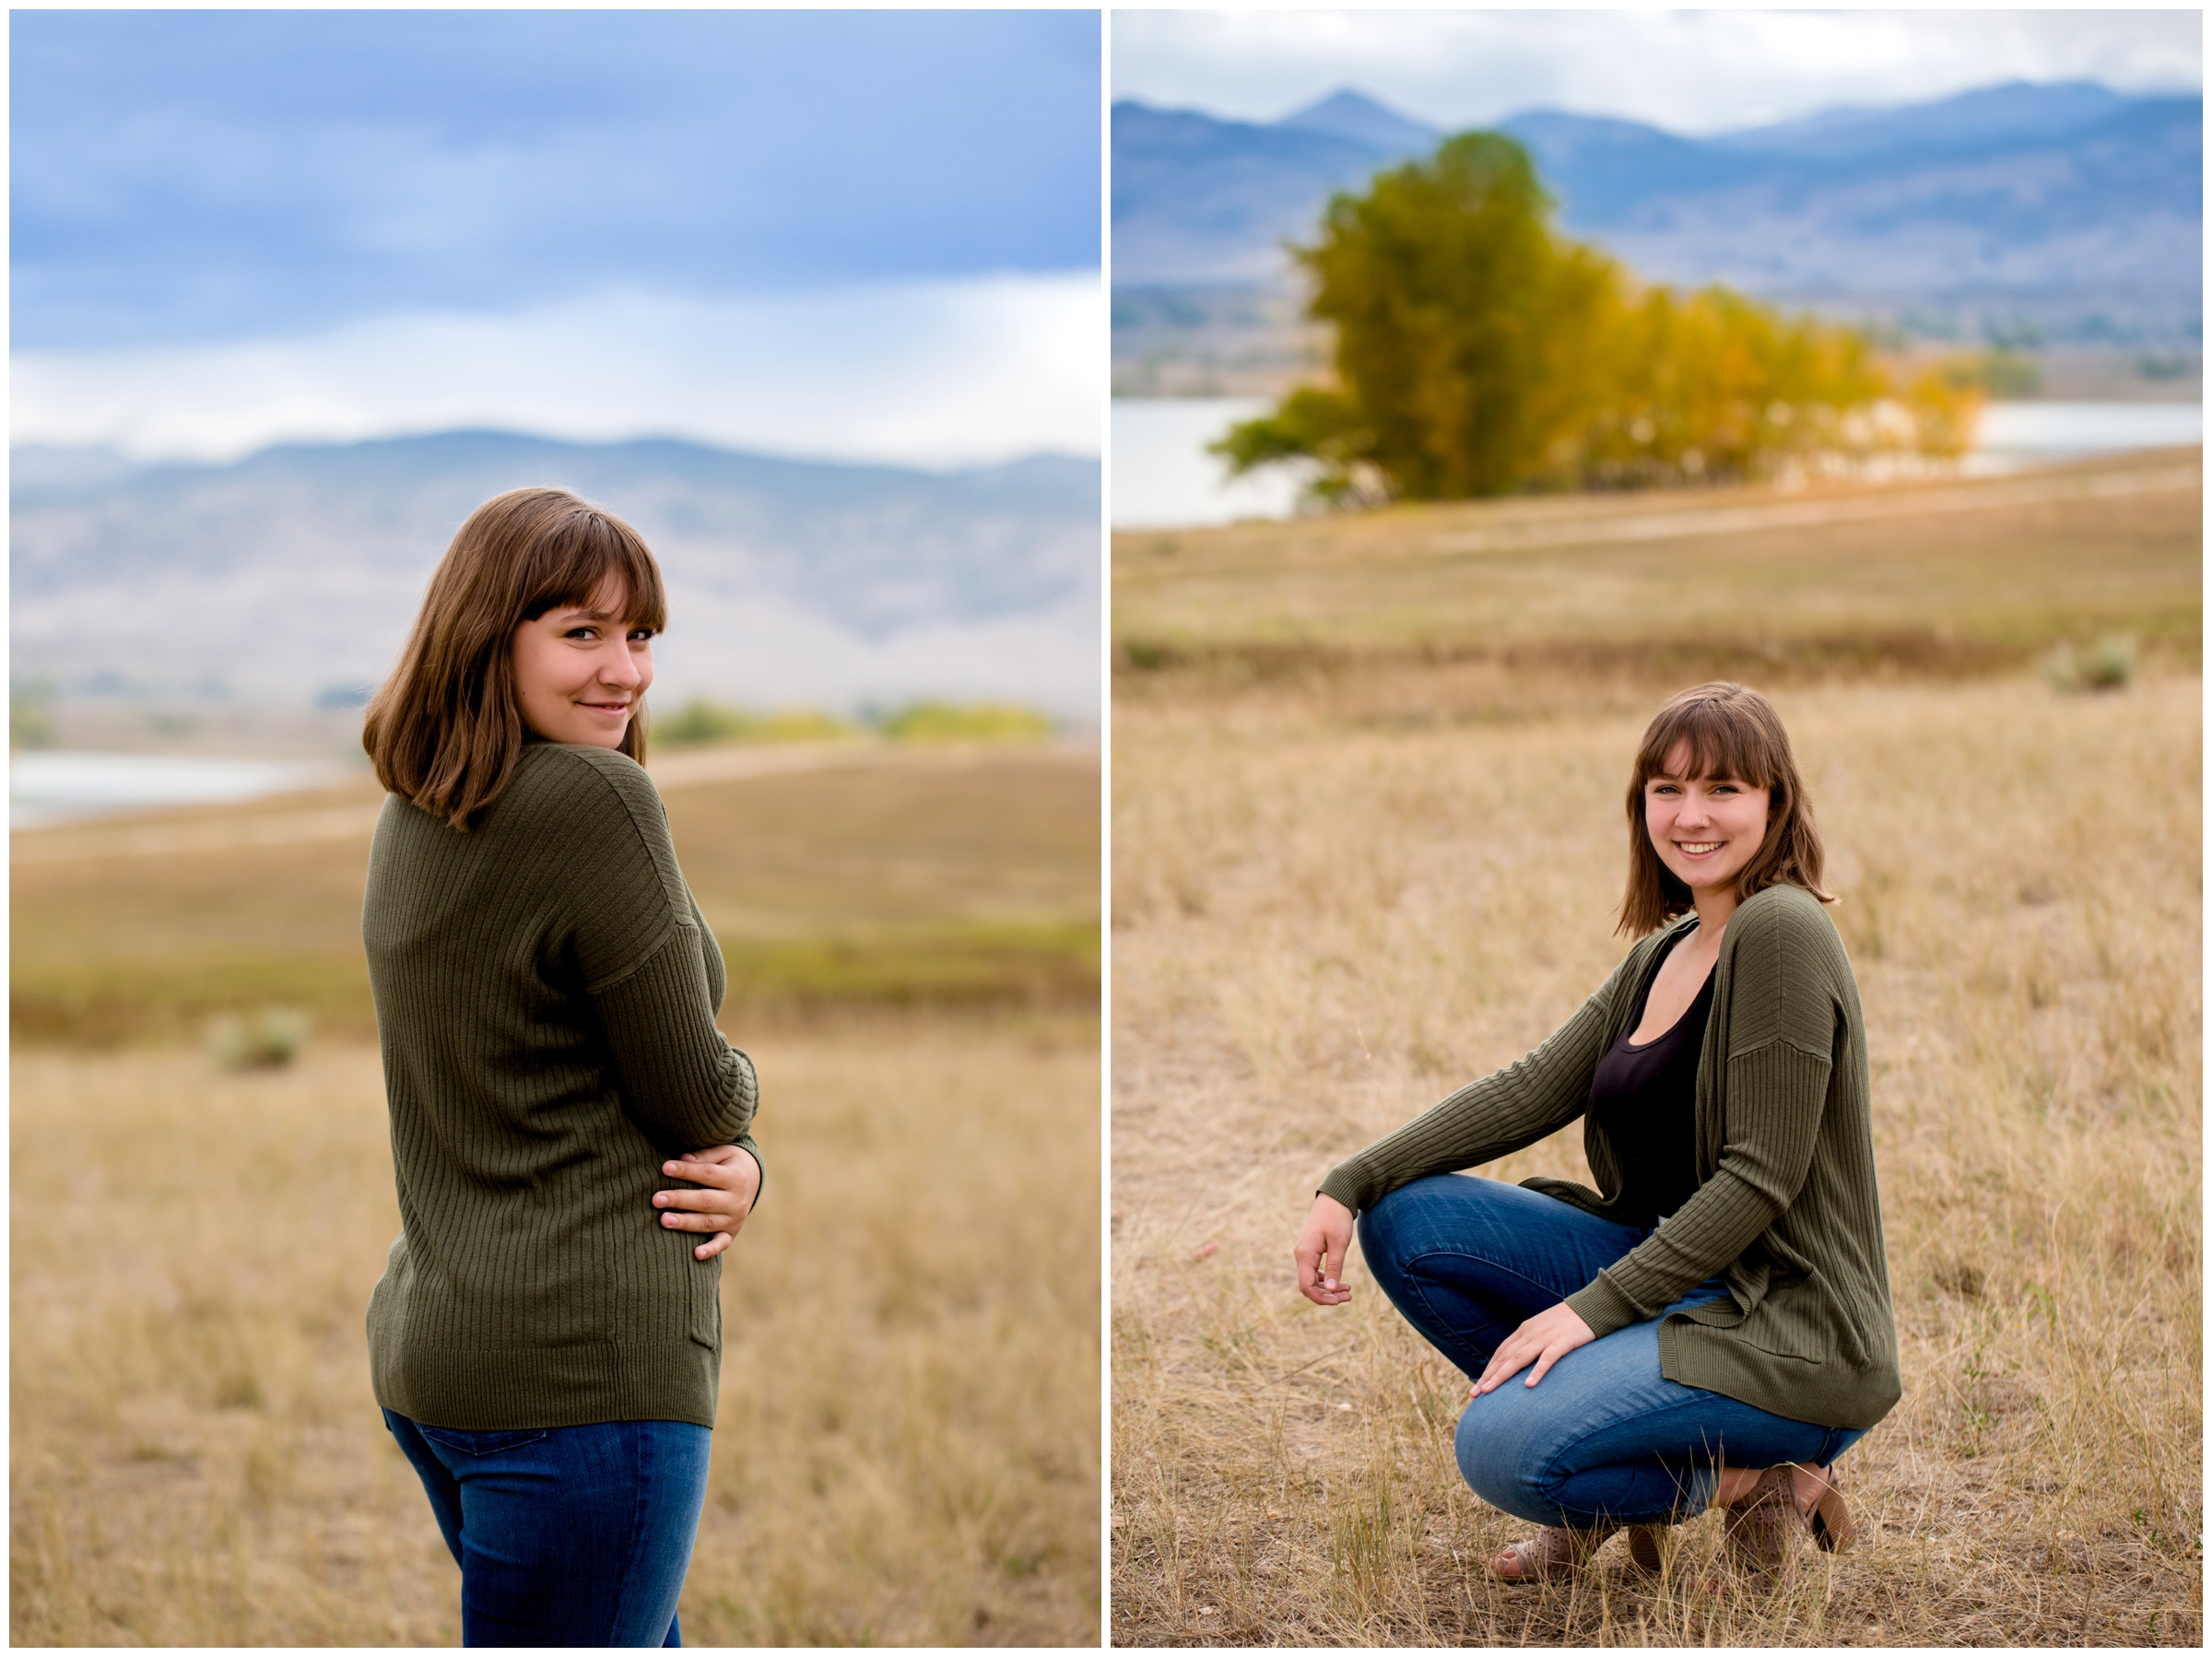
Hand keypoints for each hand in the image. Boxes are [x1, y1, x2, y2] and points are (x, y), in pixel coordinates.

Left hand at [653, 1144, 759, 1260]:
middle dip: (680, 1200)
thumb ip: (704, 1156)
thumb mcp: (724, 1153)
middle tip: (656, 1199)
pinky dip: (711, 1250)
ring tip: (664, 1220)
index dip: (686, 1171)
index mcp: (735, 1177)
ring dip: (685, 1223)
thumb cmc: (730, 1163)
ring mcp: (735, 1219)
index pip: (707, 1174)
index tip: (665, 1167)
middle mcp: (737, 1200)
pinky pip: (721, 1243)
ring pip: (707, 1222)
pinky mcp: (731, 1233)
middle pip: (705, 1201)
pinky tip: (696, 1254)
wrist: (755, 1180)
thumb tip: (683, 1158)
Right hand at [1293, 1194, 1355, 1305]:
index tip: (1339, 1300)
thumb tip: (1330, 1290)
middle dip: (1328, 1295)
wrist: (1335, 1198)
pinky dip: (1327, 1278)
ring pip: (1312, 1279)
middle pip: (1309, 1285)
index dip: (1321, 1298)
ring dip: (1328, 1288)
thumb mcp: (1339, 1244)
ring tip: (1348, 1290)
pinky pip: (1314, 1271)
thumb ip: (1334, 1267)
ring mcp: (1304, 1252)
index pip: (1306, 1286)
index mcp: (1305, 1254)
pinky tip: (1340, 1281)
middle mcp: (1301, 1254)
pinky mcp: (1310, 1250)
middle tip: (1349, 1296)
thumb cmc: (1337, 1218)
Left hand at [1472, 1302, 1595, 1395]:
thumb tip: (1521, 1362)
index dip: (1489, 1368)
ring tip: (1489, 1390)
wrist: (1592, 1306)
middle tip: (1475, 1393)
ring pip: (1518, 1358)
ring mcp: (1545, 1337)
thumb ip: (1532, 1343)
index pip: (1501, 1352)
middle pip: (1505, 1357)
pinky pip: (1547, 1358)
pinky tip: (1528, 1385)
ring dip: (1502, 1375)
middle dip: (1489, 1376)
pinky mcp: (1563, 1341)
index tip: (1478, 1385)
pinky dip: (1536, 1371)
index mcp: (1525, 1330)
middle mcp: (1530, 1333)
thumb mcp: (1544, 1330)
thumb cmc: (1568, 1321)